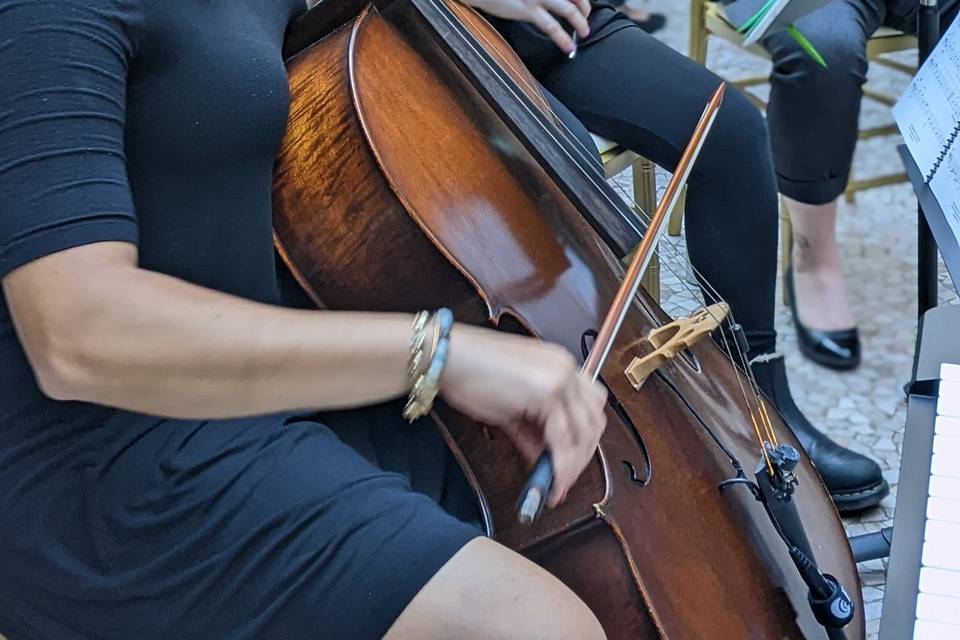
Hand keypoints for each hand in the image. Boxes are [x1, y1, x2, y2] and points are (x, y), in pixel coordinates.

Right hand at [440, 323, 607, 506]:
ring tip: (557, 483)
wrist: (447, 356)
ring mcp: (560, 378)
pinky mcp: (548, 392)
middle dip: (582, 455)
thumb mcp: (509, 405)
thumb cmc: (470, 372)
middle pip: (594, 420)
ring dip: (573, 463)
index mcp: (559, 365)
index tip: (570, 462)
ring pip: (584, 431)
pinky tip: (551, 479)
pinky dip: (560, 464)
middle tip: (565, 479)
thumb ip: (532, 430)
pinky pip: (564, 438)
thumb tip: (542, 455)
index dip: (583, 438)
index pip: (590, 406)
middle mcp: (566, 368)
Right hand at [459, 0, 590, 53]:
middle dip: (584, 9)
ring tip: (584, 33)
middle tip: (585, 20)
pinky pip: (552, 26)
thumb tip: (552, 3)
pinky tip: (568, 47)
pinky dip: (564, 39)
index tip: (582, 6)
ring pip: (569, 10)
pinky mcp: (527, 10)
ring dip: (580, 23)